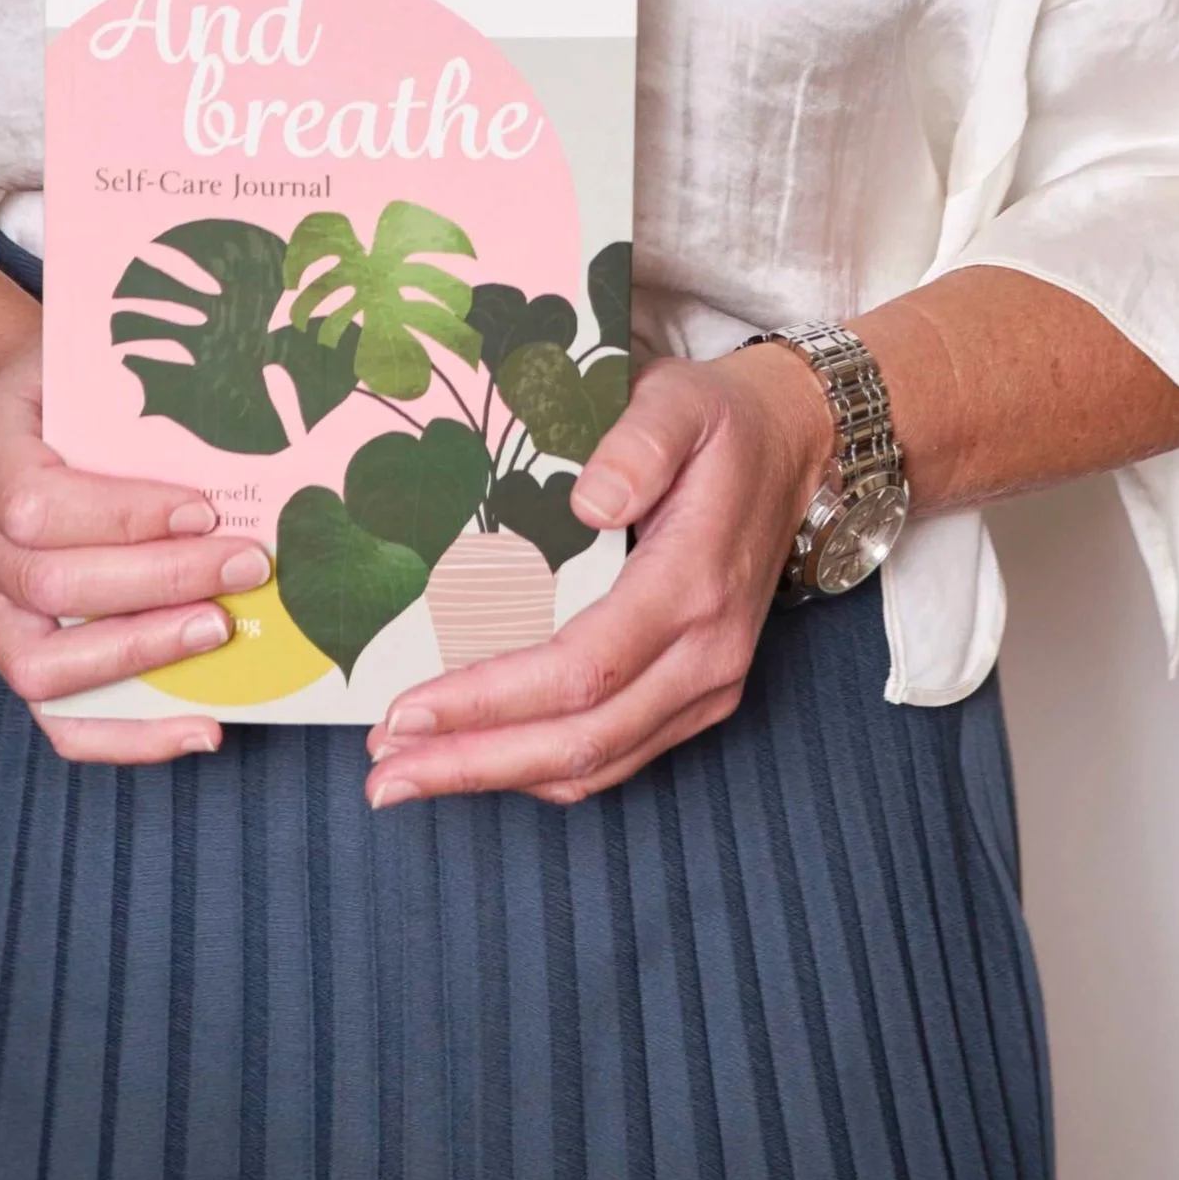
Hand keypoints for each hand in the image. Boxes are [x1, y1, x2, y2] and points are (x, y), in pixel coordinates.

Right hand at [0, 331, 269, 762]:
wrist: (14, 411)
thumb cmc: (65, 386)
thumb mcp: (88, 360)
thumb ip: (142, 396)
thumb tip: (249, 440)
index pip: (35, 502)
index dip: (123, 516)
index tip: (206, 512)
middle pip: (49, 584)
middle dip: (160, 582)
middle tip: (245, 567)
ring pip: (39, 666)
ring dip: (143, 655)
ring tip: (221, 631)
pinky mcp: (9, 649)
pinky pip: (55, 718)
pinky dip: (128, 737)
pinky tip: (200, 725)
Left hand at [361, 342, 835, 807]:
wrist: (796, 450)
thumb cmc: (720, 423)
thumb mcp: (679, 401)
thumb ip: (637, 442)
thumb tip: (587, 501)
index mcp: (693, 584)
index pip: (581, 669)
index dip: (490, 701)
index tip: (407, 709)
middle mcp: (707, 655)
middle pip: (582, 741)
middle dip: (474, 763)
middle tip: (382, 773)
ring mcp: (708, 687)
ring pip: (597, 765)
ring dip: (500, 778)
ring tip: (410, 772)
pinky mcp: (698, 698)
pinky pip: (615, 756)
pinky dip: (542, 768)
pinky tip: (479, 757)